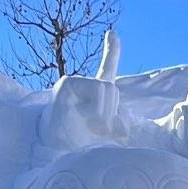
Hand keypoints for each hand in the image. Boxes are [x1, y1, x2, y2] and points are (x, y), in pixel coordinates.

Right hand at [38, 28, 126, 149]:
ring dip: (103, 113)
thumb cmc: (85, 145)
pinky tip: (80, 115)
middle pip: (112, 88)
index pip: (106, 69)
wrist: (62, 154)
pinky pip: (95, 89)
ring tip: (87, 124)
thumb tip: (124, 114)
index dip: (111, 52)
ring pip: (107, 88)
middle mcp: (83, 86)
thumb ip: (122, 119)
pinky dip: (95, 107)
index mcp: (95, 94)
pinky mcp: (66, 84)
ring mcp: (73, 83)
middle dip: (111, 111)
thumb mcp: (111, 131)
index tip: (112, 34)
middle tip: (95, 128)